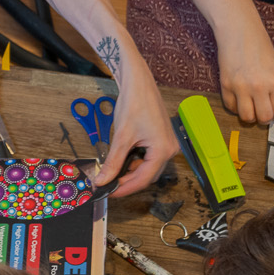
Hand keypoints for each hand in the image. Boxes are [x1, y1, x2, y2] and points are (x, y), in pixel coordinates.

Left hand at [94, 70, 177, 196]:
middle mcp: (170, 149)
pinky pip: (150, 157)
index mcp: (163, 150)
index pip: (143, 179)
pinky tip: (123, 159)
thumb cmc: (134, 103)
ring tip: (113, 171)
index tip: (109, 192)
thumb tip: (103, 180)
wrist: (139, 81)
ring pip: (148, 167)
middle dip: (128, 181)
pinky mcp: (162, 139)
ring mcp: (167, 144)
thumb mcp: (121, 136)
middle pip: (147, 175)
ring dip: (131, 171)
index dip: (125, 188)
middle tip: (108, 183)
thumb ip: (113, 162)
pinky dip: (136, 161)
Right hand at [214, 18, 273, 124]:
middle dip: (263, 119)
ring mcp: (241, 87)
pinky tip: (238, 100)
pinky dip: (235, 107)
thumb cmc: (259, 44)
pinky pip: (230, 106)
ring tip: (249, 109)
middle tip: (261, 114)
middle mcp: (259, 87)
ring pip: (246, 117)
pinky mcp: (226, 85)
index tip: (273, 112)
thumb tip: (273, 104)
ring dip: (249, 116)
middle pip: (263, 118)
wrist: (238, 30)